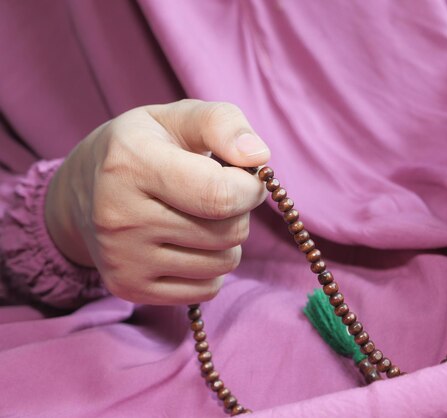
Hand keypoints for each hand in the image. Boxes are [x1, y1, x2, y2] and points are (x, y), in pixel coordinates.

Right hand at [45, 100, 269, 304]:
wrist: (81, 191)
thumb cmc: (145, 147)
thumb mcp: (177, 117)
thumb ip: (223, 123)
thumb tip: (259, 156)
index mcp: (132, 163)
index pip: (219, 195)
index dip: (250, 188)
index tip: (248, 178)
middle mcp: (120, 216)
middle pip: (228, 232)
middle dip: (239, 211)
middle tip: (218, 194)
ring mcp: (122, 258)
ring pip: (223, 263)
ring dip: (226, 240)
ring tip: (199, 216)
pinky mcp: (128, 288)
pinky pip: (207, 289)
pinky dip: (210, 267)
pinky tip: (187, 243)